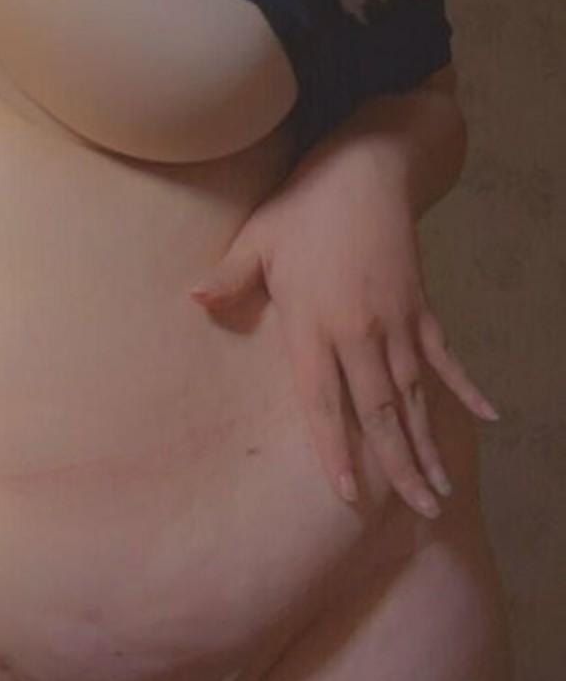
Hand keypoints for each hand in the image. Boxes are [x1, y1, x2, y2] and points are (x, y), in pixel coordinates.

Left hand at [189, 136, 498, 516]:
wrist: (367, 167)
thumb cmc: (304, 205)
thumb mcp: (257, 238)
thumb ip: (228, 279)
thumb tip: (192, 300)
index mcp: (314, 325)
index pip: (324, 402)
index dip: (336, 451)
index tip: (349, 495)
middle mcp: (360, 332)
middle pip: (380, 412)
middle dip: (398, 467)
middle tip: (420, 513)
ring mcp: (396, 321)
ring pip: (415, 395)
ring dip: (429, 443)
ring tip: (441, 489)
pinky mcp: (421, 305)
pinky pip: (445, 356)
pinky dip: (465, 387)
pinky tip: (487, 418)